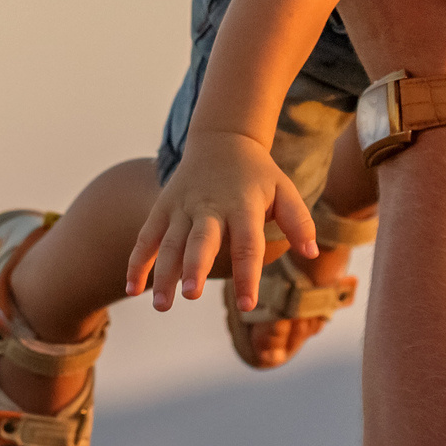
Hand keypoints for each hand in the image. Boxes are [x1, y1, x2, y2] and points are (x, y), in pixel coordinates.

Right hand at [128, 129, 317, 311]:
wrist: (222, 140)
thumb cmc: (258, 175)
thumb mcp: (285, 190)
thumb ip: (299, 221)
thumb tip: (313, 252)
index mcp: (243, 206)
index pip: (247, 244)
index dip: (247, 274)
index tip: (248, 305)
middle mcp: (209, 207)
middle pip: (201, 240)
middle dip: (195, 267)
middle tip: (192, 295)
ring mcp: (182, 207)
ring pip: (169, 243)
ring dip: (163, 274)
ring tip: (162, 305)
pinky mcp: (162, 208)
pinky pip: (146, 237)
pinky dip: (138, 261)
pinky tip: (133, 289)